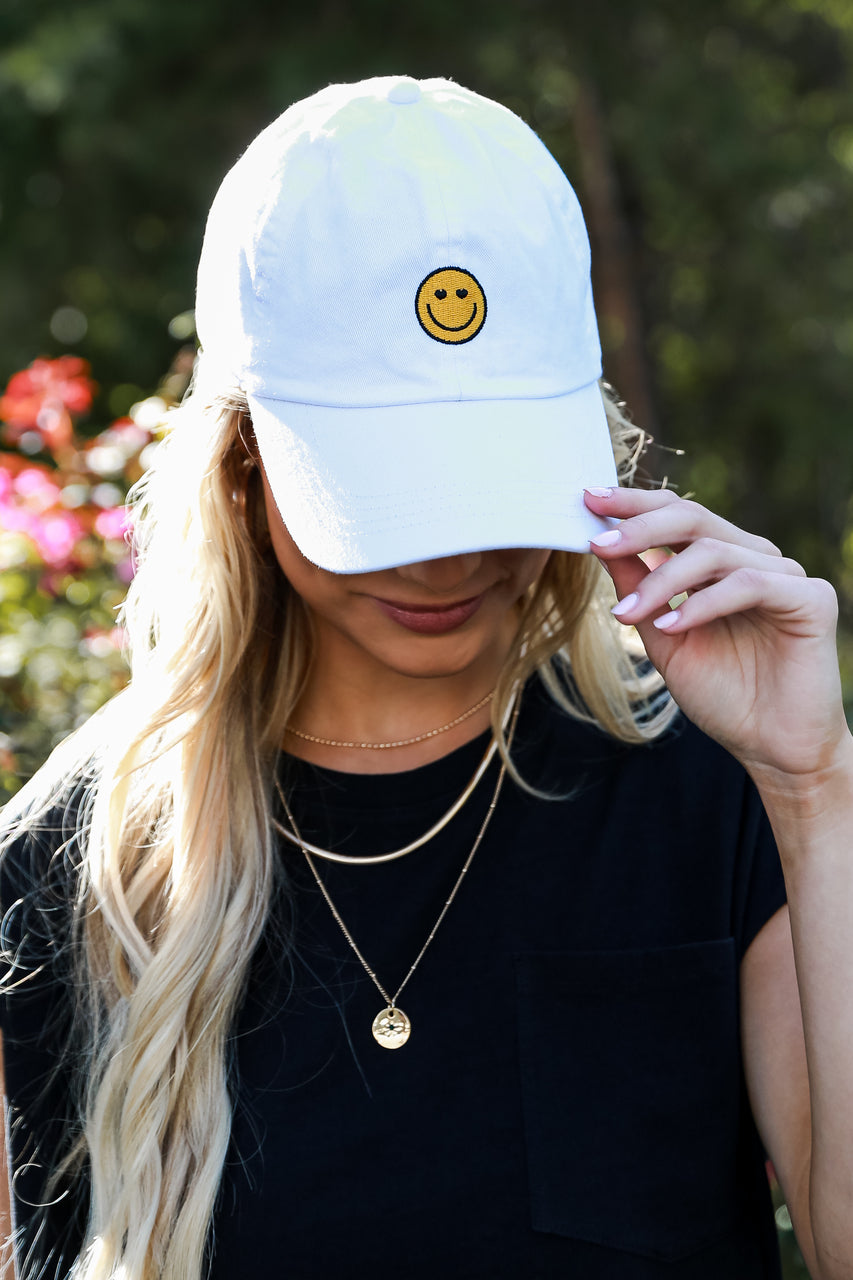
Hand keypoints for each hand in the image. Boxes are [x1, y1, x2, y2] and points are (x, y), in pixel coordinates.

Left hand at [584, 487, 847, 780]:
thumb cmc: (722, 694)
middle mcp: (755, 558)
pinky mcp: (810, 599)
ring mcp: (785, 575)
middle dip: (639, 526)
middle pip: (694, 517)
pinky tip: (671, 626)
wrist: (771, 748)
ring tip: (625, 614)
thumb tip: (602, 544)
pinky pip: (748, 585)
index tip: (587, 500)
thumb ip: (639, 590)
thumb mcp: (664, 638)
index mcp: (723, 561)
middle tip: (599, 541)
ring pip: (714, 552)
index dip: (634, 504)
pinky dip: (703, 604)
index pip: (677, 513)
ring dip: (661, 582)